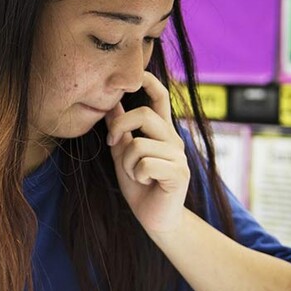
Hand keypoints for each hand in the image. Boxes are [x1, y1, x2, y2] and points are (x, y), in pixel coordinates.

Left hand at [104, 72, 190, 236]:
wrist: (155, 217)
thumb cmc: (140, 185)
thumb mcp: (124, 154)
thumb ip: (120, 131)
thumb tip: (111, 104)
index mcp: (161, 131)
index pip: (160, 97)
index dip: (151, 82)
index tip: (138, 72)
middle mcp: (173, 138)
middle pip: (144, 114)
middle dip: (119, 127)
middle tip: (112, 143)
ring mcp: (179, 155)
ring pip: (139, 145)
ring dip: (126, 162)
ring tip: (135, 174)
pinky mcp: (179, 173)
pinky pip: (145, 164)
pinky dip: (137, 175)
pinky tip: (145, 182)